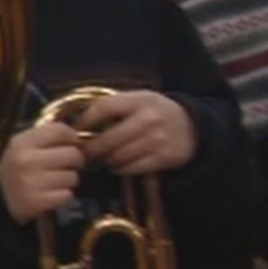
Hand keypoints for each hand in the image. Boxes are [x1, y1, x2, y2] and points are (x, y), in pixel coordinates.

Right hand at [0, 123, 86, 224]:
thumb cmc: (5, 171)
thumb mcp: (16, 147)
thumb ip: (43, 139)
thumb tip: (77, 139)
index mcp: (19, 142)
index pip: (59, 130)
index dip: (70, 137)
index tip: (70, 144)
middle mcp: (25, 160)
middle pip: (72, 154)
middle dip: (71, 162)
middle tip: (61, 167)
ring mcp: (30, 182)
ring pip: (72, 177)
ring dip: (65, 182)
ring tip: (50, 183)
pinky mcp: (35, 202)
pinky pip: (66, 196)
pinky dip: (61, 197)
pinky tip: (47, 196)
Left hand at [76, 90, 194, 175]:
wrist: (192, 126)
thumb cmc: (156, 112)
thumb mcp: (138, 99)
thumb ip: (114, 106)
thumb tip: (79, 123)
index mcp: (139, 99)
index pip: (103, 108)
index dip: (85, 121)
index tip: (74, 131)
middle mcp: (149, 118)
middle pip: (108, 138)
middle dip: (91, 148)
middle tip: (84, 152)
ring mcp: (158, 139)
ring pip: (118, 156)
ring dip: (106, 160)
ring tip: (103, 158)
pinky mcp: (165, 157)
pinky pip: (132, 167)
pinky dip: (121, 168)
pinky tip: (118, 165)